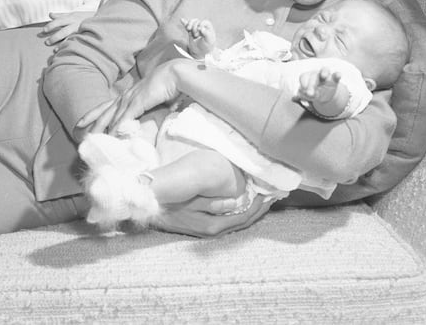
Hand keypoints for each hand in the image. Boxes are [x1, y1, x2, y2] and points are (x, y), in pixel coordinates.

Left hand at [40, 11, 94, 46]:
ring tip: (55, 50)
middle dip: (55, 36)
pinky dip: (71, 46)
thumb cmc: (83, 17)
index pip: (59, 21)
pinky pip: (77, 42)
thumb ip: (61, 15)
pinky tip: (66, 51)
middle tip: (46, 42)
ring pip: (71, 37)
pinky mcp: (85, 37)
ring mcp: (81, 31)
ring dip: (62, 44)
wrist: (100, 19)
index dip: (51, 25)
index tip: (43, 30)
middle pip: (64, 30)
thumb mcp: (72, 14)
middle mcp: (76, 24)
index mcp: (72, 17)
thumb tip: (50, 14)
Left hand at [76, 59, 187, 133]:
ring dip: (102, 129)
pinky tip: (112, 135)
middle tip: (80, 134)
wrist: (175, 74)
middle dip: (92, 124)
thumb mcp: (154, 100)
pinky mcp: (139, 102)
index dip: (93, 114)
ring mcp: (131, 98)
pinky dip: (117, 127)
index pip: (106, 105)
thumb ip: (149, 110)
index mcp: (129, 94)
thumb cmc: (168, 85)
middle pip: (104, 111)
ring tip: (94, 140)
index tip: (81, 122)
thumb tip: (148, 121)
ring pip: (112, 116)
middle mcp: (127, 95)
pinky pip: (125, 117)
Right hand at [152, 194, 271, 237]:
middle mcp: (214, 231)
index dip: (258, 205)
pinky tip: (244, 206)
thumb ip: (215, 203)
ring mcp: (209, 231)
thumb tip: (236, 202)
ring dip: (252, 212)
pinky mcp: (205, 227)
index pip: (244, 215)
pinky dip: (241, 213)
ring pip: (238, 223)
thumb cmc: (172, 201)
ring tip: (263, 200)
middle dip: (259, 209)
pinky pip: (229, 222)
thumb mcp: (193, 201)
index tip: (269, 194)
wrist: (152, 208)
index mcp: (214, 225)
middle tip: (273, 197)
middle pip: (244, 222)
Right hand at [181, 17, 215, 57]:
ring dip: (189, 24)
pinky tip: (181, 20)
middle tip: (196, 36)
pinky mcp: (190, 31)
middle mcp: (202, 26)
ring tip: (188, 29)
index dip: (201, 24)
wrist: (201, 52)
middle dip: (195, 27)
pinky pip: (187, 26)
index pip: (204, 22)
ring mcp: (195, 28)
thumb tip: (201, 28)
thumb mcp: (209, 40)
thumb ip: (206, 34)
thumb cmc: (207, 46)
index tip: (199, 30)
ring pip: (191, 22)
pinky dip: (185, 23)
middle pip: (197, 21)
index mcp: (208, 27)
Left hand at [297, 67, 340, 104]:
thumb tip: (293, 99)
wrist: (325, 94)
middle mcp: (316, 74)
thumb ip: (301, 96)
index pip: (304, 77)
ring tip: (323, 75)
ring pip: (325, 70)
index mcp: (307, 76)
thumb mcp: (307, 95)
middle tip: (310, 94)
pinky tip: (338, 75)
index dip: (303, 82)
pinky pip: (335, 75)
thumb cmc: (313, 92)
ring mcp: (326, 76)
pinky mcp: (334, 79)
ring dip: (324, 72)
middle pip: (313, 76)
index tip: (303, 89)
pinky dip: (337, 74)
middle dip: (311, 84)